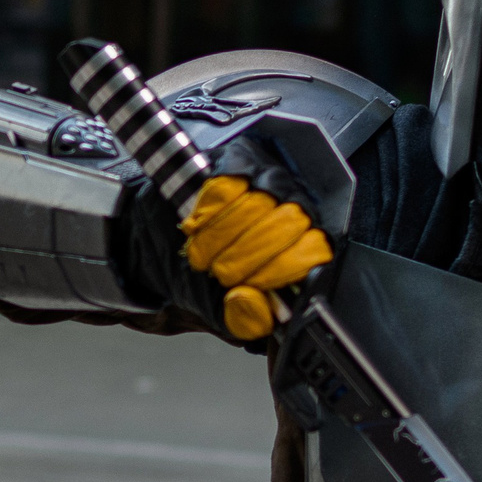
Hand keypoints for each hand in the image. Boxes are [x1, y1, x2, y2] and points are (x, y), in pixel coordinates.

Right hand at [177, 159, 334, 340]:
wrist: (166, 244)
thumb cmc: (207, 277)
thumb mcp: (227, 312)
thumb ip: (245, 320)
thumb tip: (254, 307)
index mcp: (305, 244)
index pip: (315, 248)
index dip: (281, 269)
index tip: (252, 285)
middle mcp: (296, 204)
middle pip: (286, 224)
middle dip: (245, 258)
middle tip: (221, 274)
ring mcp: (268, 177)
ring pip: (256, 205)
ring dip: (220, 239)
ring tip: (204, 255)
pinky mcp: (236, 161)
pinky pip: (227, 185)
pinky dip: (208, 213)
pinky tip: (198, 226)